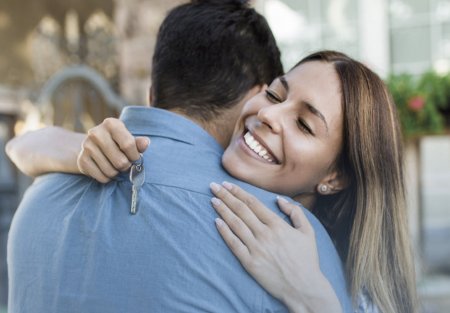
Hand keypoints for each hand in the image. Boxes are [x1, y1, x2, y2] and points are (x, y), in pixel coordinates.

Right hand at [77, 118, 149, 182]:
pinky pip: (101, 177)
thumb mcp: (128, 139)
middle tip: (125, 164)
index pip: (128, 145)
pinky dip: (107, 178)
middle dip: (126, 166)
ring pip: (111, 171)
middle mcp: (96, 133)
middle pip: (120, 161)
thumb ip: (138, 143)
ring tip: (116, 167)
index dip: (135, 156)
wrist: (93, 146)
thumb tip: (146, 143)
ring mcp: (87, 146)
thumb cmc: (117, 142)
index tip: (136, 159)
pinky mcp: (81, 160)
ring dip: (117, 173)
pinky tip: (107, 171)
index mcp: (111, 124)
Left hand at [210, 182, 341, 312]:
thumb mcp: (308, 232)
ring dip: (222, 210)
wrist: (304, 287)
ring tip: (213, 200)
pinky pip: (234, 244)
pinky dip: (224, 232)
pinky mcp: (250, 262)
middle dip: (226, 196)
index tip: (227, 184)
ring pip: (235, 224)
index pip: (253, 203)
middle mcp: (265, 234)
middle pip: (241, 210)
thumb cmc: (307, 259)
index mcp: (277, 225)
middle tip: (214, 186)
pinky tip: (216, 222)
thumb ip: (295, 212)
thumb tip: (279, 200)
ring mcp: (256, 248)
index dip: (238, 192)